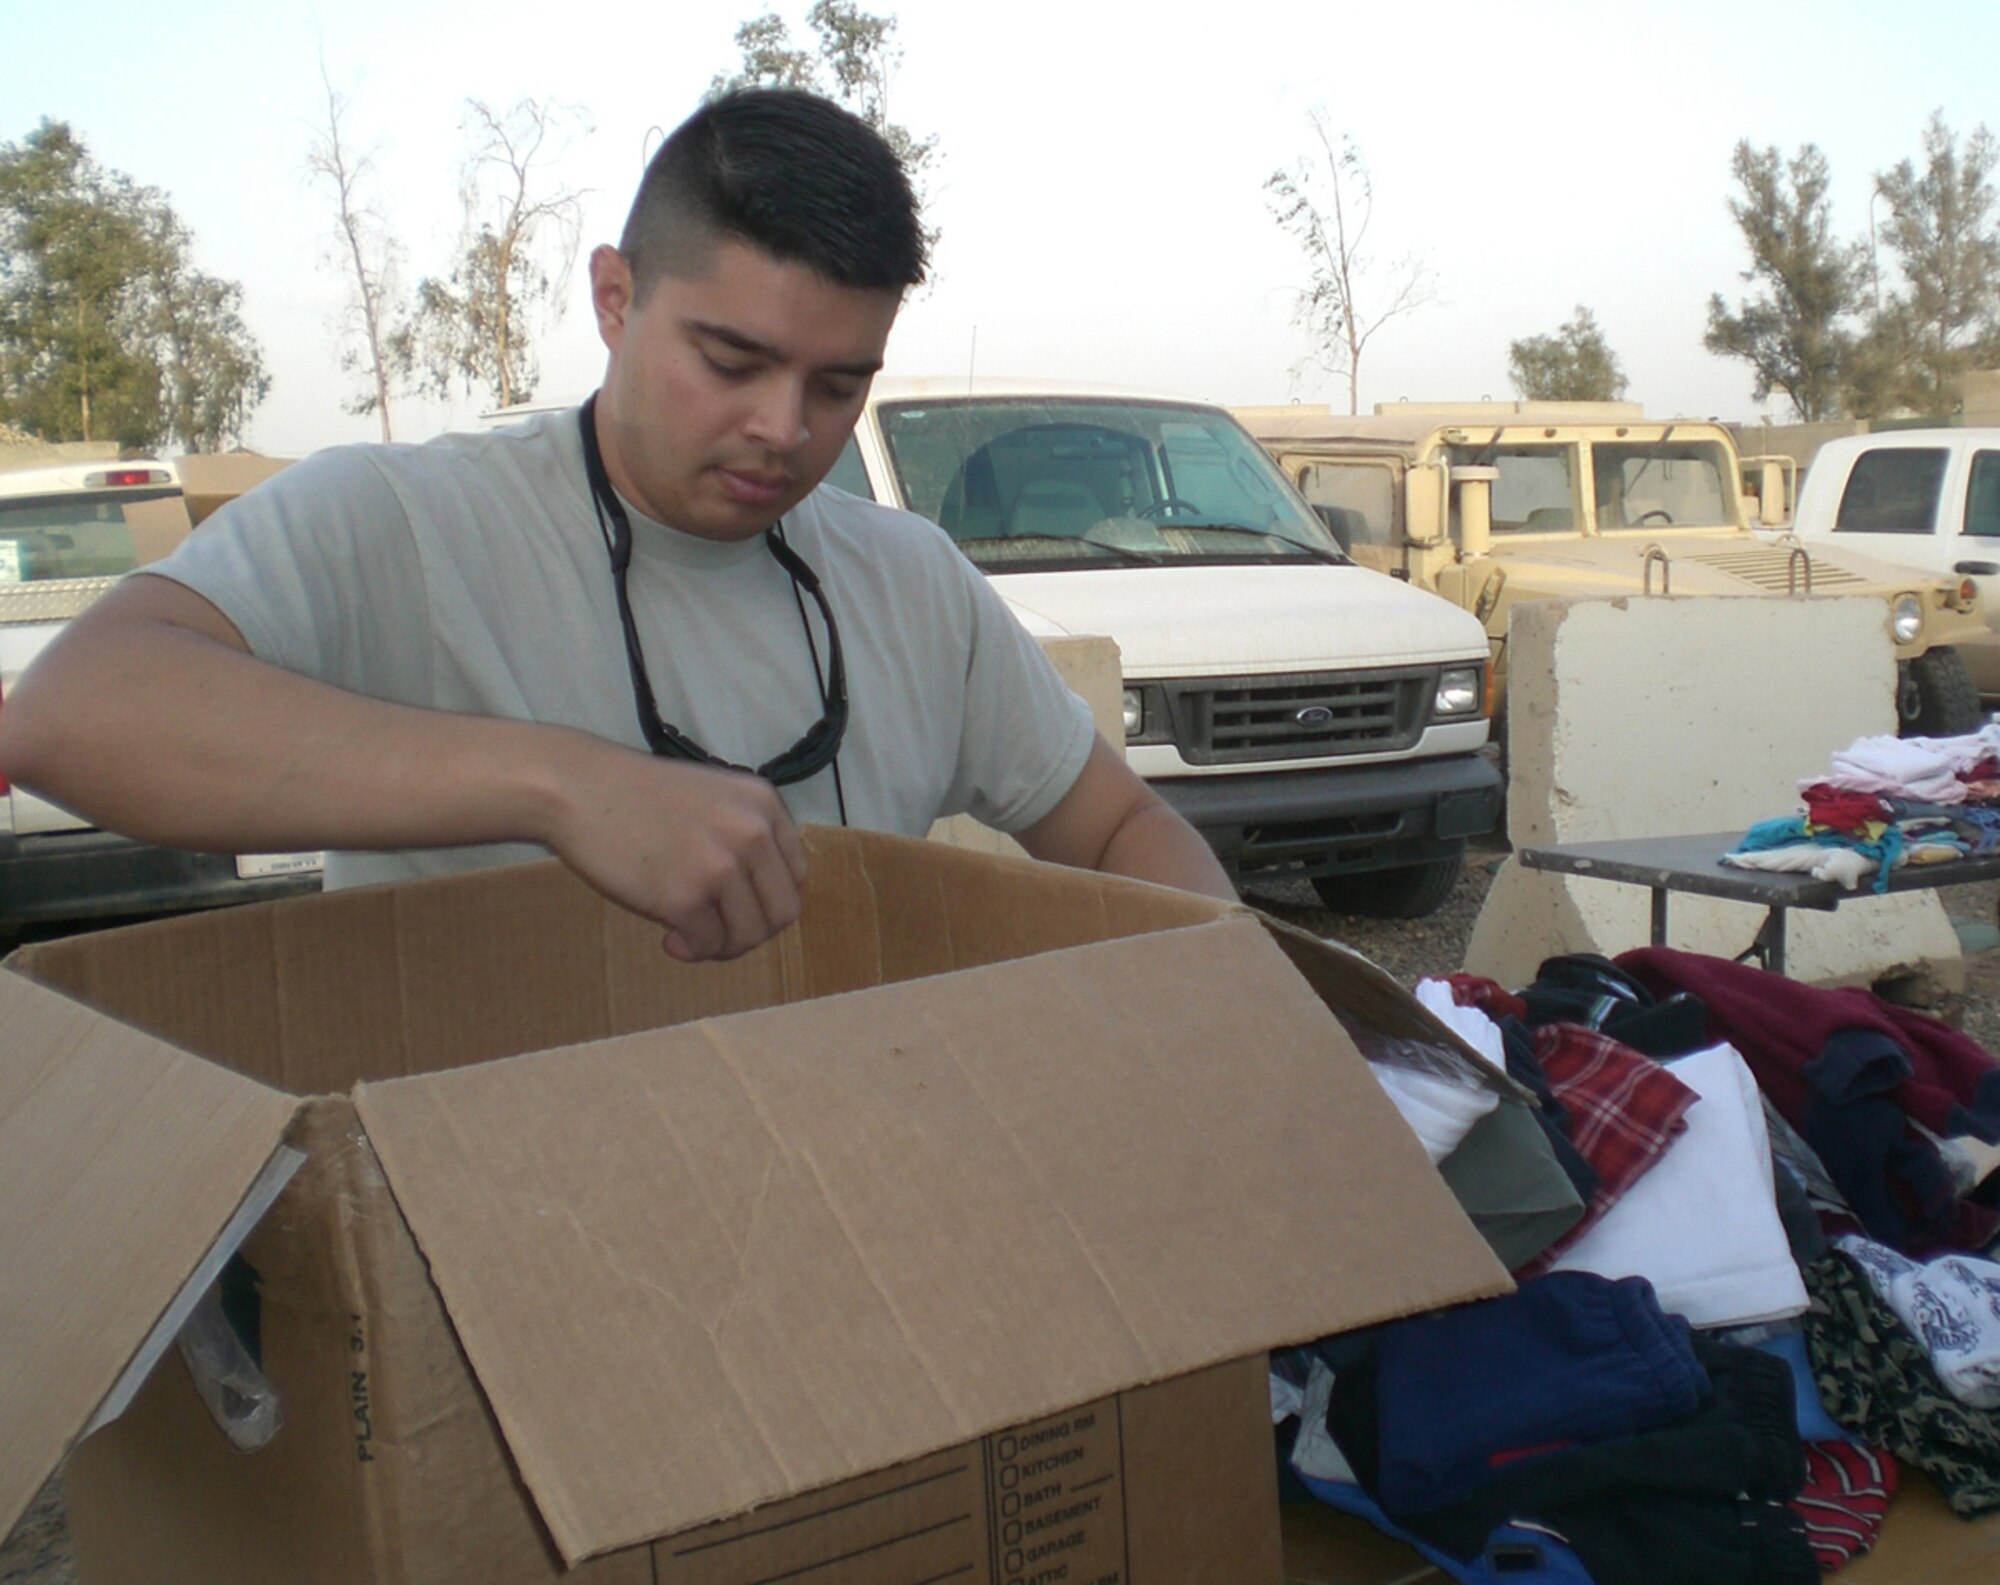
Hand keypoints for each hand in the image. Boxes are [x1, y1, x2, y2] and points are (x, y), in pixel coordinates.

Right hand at [546, 744, 807, 961]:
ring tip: (693, 936)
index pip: (796, 876)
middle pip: (782, 912)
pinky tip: (670, 939)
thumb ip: (746, 836)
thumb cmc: (638, 797)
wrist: (579, 789)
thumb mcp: (714, 797)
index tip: (737, 907)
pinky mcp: (684, 896)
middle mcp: (752, 832)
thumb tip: (763, 902)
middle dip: (751, 932)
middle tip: (718, 932)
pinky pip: (708, 944)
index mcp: (764, 805)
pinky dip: (692, 950)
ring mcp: (720, 865)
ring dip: (722, 946)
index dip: (767, 900)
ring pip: (749, 935)